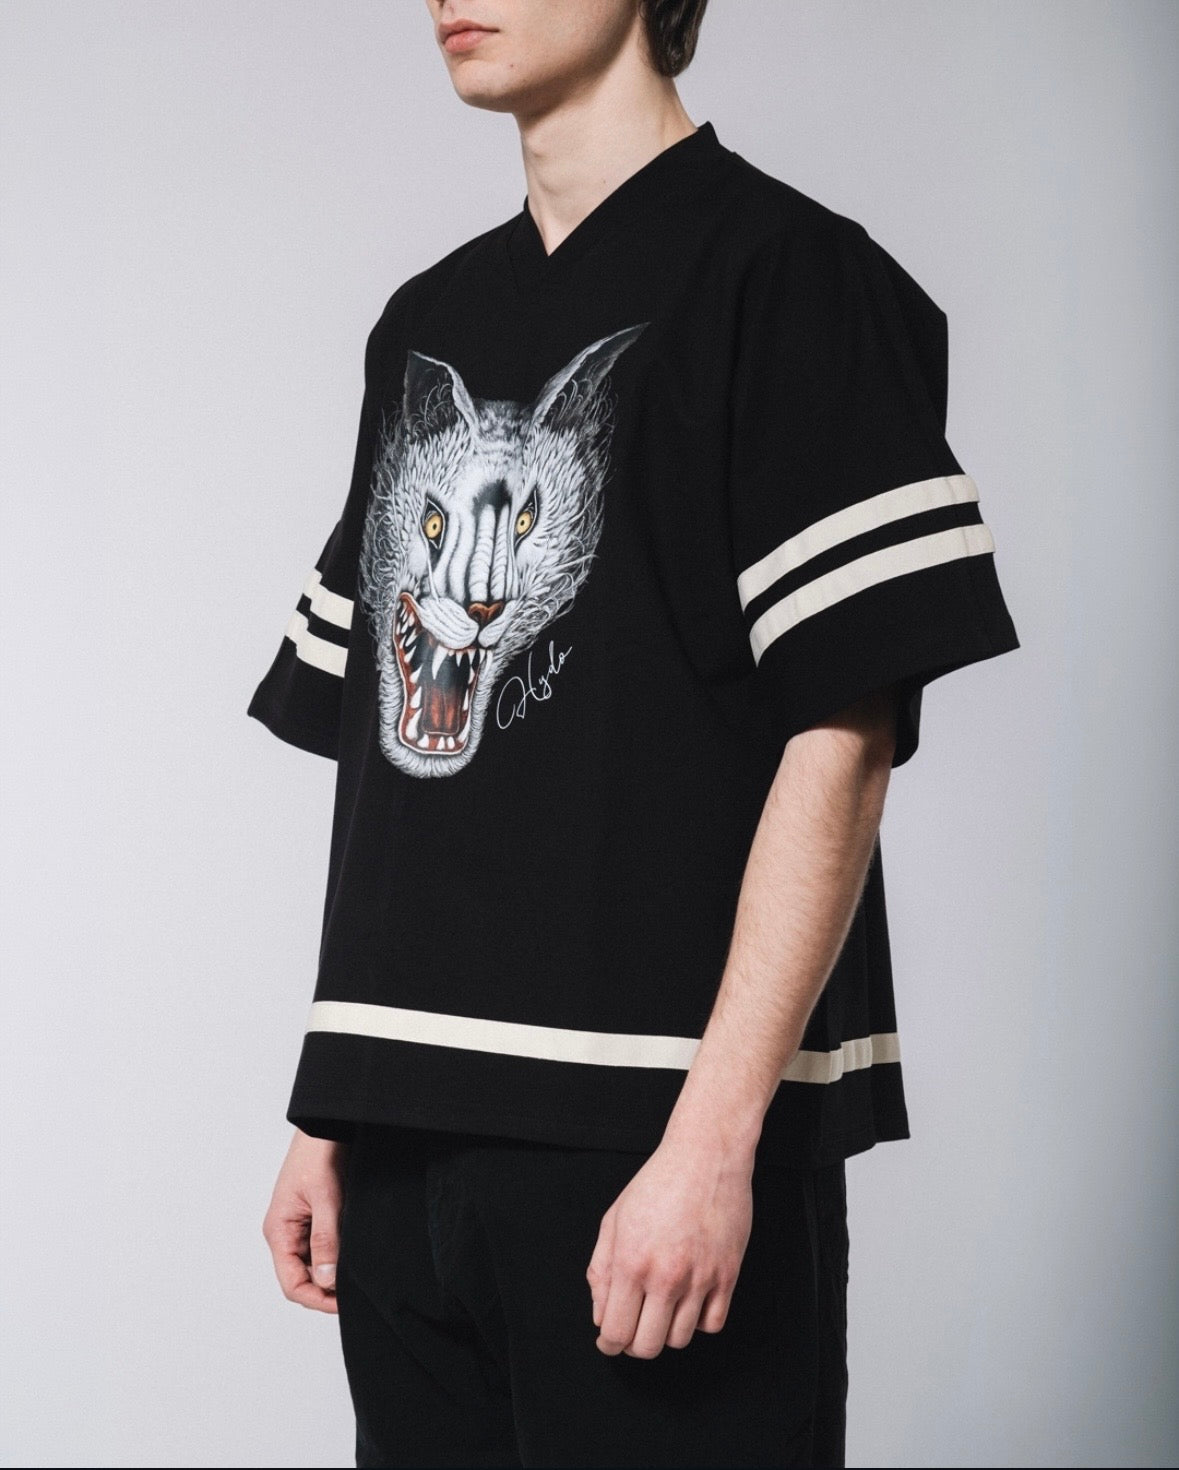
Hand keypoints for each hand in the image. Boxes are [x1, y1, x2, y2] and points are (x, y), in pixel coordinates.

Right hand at [262, 1128, 348, 1313]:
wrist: (328, 1123)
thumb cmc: (320, 1152)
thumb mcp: (326, 1198)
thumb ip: (325, 1239)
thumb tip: (326, 1280)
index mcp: (279, 1231)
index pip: (292, 1284)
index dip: (317, 1299)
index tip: (345, 1303)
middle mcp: (285, 1232)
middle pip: (302, 1278)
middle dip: (327, 1290)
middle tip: (357, 1291)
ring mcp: (299, 1225)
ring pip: (314, 1264)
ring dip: (333, 1272)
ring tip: (358, 1273)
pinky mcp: (314, 1215)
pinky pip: (322, 1246)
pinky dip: (336, 1255)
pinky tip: (354, 1254)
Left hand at [585, 1137, 753, 1357]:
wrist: (706, 1156)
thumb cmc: (658, 1182)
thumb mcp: (615, 1219)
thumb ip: (601, 1270)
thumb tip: (601, 1315)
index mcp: (631, 1261)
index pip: (616, 1331)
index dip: (609, 1343)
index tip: (610, 1340)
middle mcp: (665, 1275)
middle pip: (647, 1346)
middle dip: (635, 1344)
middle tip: (634, 1327)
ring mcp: (700, 1278)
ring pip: (679, 1340)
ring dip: (666, 1332)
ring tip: (662, 1308)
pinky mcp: (728, 1275)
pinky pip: (712, 1325)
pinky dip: (698, 1322)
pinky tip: (690, 1301)